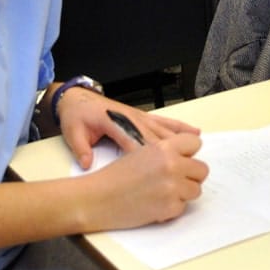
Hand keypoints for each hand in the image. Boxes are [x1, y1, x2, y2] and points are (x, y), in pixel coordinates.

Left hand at [57, 90, 199, 169]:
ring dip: (181, 142)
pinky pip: (166, 122)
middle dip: (171, 154)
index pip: (133, 141)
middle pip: (155, 138)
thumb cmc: (77, 116)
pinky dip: (181, 128)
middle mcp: (132, 118)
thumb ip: (81, 148)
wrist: (78, 98)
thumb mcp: (73, 132)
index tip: (159, 171)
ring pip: (164, 130)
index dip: (146, 156)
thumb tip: (86, 163)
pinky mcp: (143, 116)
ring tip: (197, 154)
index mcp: (115, 122)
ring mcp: (140, 116)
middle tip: (186, 170)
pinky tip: (196, 133)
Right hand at [85, 132, 208, 228]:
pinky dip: (171, 209)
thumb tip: (186, 158)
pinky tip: (154, 205)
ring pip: (196, 190)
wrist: (97, 199)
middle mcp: (171, 165)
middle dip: (190, 176)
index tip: (183, 160)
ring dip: (183, 193)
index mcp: (163, 147)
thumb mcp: (141, 153)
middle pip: (202, 169)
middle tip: (173, 181)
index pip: (195, 143)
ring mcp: (172, 187)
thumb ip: (166, 153)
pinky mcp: (169, 207)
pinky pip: (183, 208)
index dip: (189, 153)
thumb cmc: (115, 176)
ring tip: (162, 193)